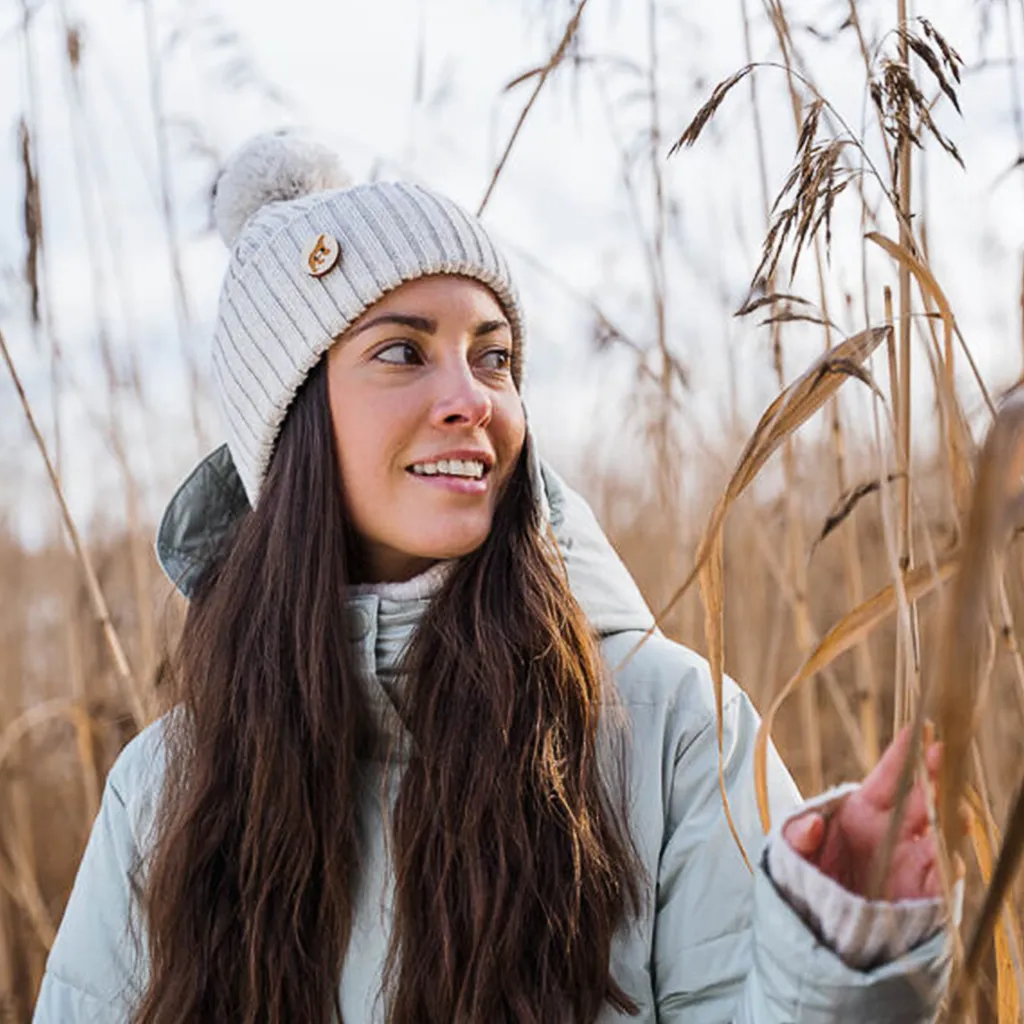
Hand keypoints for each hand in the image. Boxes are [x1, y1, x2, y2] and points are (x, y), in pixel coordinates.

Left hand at [783, 726, 946, 900]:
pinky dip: (946, 868)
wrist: (816, 924)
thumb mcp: (792, 852)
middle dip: (934, 776)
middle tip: (941, 756)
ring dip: (948, 821)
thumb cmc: (807, 875)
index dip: (902, 754)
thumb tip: (810, 823)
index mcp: (863, 810)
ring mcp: (910, 861)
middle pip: (923, 799)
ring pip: (940, 835)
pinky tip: (947, 856)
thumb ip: (797, 836)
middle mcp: (894, 831)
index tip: (915, 730)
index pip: (889, 777)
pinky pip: (940, 880)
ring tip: (952, 808)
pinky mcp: (920, 895)